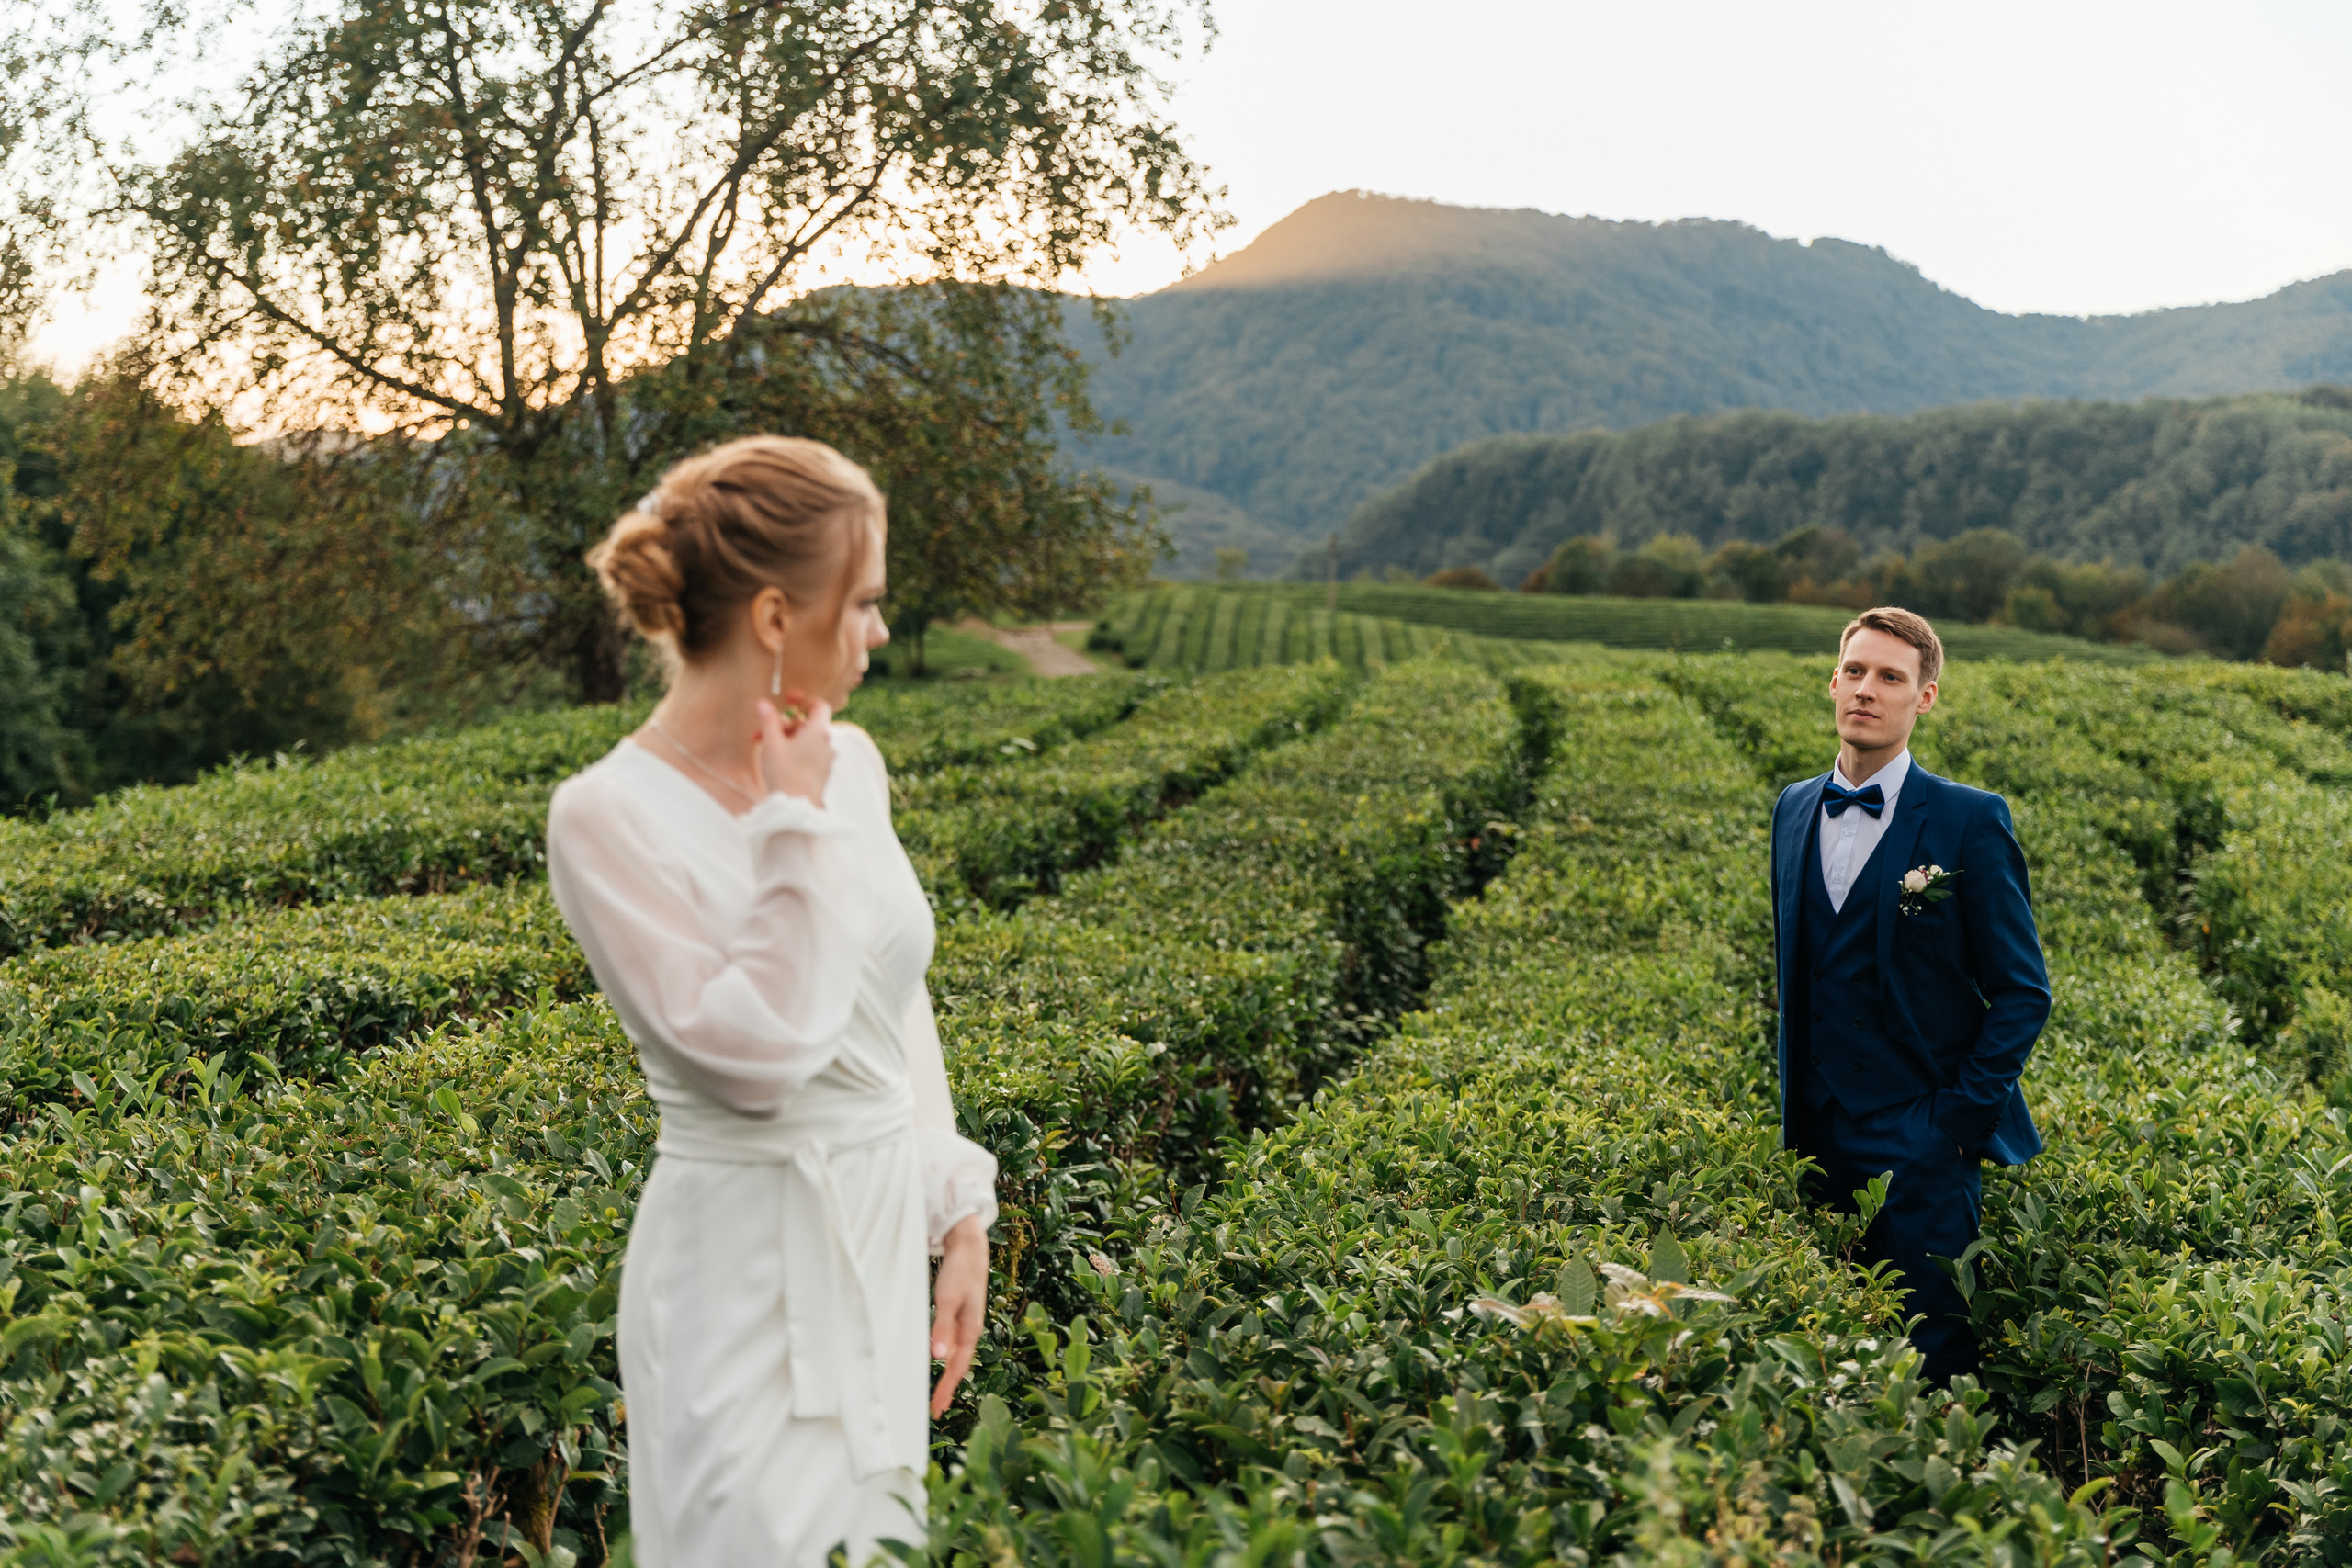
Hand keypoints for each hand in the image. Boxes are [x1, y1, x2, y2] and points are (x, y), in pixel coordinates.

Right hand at [754, 696, 832, 803]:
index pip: (819, 705)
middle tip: (763, 730)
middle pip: (807, 724)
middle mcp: (828, 743)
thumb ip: (768, 720)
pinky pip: (808, 755)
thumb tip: (763, 703)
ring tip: (764, 746)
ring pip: (806, 741)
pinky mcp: (822, 773)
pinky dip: (794, 751)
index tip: (786, 700)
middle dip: (784, 724)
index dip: (803, 699)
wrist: (797, 807)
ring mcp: (826, 759)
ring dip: (785, 739)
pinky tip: (776, 760)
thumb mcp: (772, 743)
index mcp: (820, 731)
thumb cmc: (785, 773)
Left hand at [929, 1214, 987, 1417]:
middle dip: (948, 1389)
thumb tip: (938, 1357)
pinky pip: (954, 1346)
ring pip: (957, 1357)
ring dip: (948, 1377)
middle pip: (959, 1366)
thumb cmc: (959, 1272)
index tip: (936, 1408)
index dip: (947, 1389)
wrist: (970, 1248)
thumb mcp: (947, 1299)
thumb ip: (942, 1328)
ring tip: (938, 1395)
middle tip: (936, 1411)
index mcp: (971, 1330)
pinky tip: (941, 1363)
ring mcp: (966, 1324)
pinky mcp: (961, 1316)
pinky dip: (947, 1360)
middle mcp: (970, 1331)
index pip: (957, 1368)